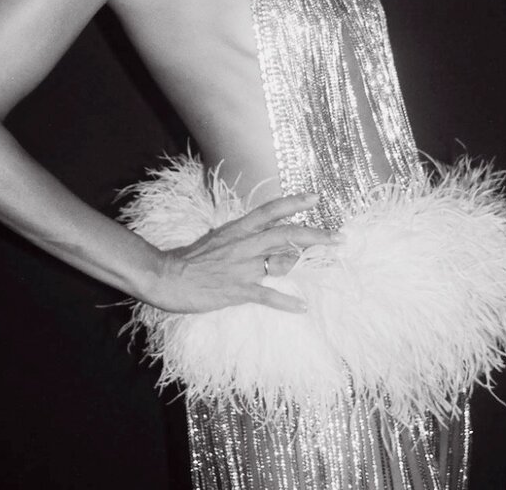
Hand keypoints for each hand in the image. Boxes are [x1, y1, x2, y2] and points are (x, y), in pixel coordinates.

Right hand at [147, 192, 339, 314]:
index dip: (293, 203)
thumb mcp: (215, 240)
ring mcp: (241, 267)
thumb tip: (254, 239)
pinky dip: (286, 301)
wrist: (167, 276)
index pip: (269, 210)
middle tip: (339, 237)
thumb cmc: (188, 259)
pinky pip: (267, 294)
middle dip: (315, 235)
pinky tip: (302, 307)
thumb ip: (237, 239)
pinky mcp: (236, 289)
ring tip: (329, 263)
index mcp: (236, 230)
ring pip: (281, 260)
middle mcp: (243, 244)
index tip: (316, 198)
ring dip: (306, 262)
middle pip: (285, 234)